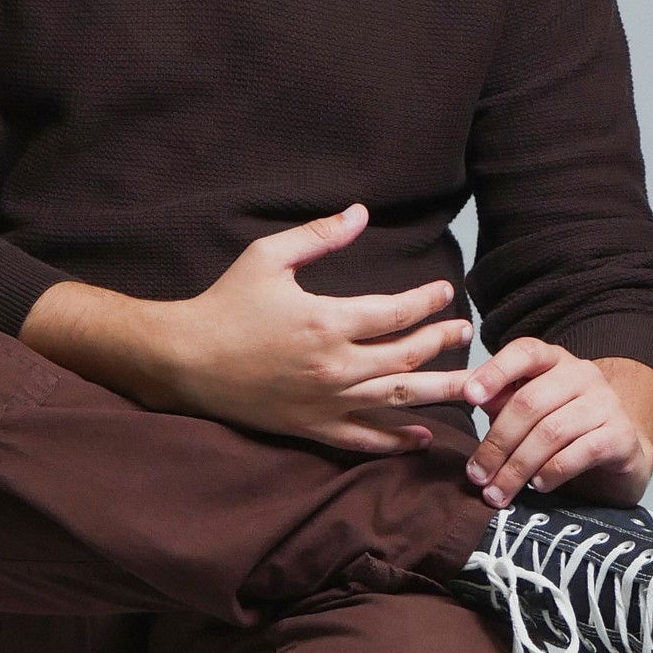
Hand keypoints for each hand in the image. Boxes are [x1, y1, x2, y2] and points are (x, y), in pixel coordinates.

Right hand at [20, 203, 473, 453]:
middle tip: (463, 331)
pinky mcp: (311, 427)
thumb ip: (318, 236)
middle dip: (442, 342)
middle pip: (407, 356)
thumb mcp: (267, 257)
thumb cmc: (225, 303)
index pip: (397, 313)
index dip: (428, 301)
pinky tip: (422, 435)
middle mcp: (334, 366)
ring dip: (438, 390)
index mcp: (327, 321)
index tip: (445, 291)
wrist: (184, 359)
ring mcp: (325, 402)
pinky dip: (397, 440)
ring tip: (468, 383)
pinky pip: (364, 439)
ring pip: (397, 399)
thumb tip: (361, 212)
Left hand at [460, 341, 652, 505]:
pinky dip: (553, 472)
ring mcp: (606, 403)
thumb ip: (498, 400)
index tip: (469, 397)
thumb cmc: (565, 429)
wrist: (620, 452)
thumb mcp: (528, 411)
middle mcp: (583, 375)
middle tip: (478, 475)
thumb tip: (464, 394)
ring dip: (518, 467)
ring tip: (499, 491)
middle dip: (497, 443)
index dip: (495, 371)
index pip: (525, 352)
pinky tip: (538, 485)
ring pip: (551, 432)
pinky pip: (581, 453)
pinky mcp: (621, 436)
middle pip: (530, 402)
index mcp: (554, 361)